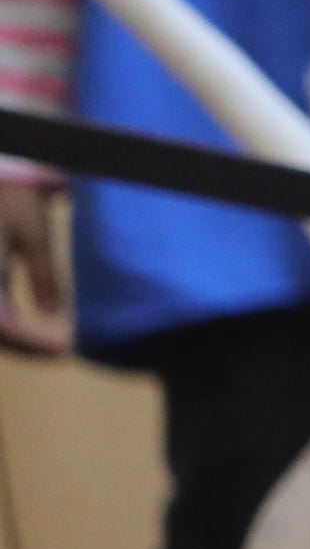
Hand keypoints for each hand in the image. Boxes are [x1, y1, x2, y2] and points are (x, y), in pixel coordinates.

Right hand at [0, 175, 64, 354]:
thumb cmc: (9, 196)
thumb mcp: (33, 232)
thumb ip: (45, 275)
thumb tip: (54, 315)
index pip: (3, 326)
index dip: (30, 344)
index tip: (63, 351)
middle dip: (23, 346)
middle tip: (58, 352)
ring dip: (12, 339)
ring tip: (47, 344)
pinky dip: (5, 324)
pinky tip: (25, 328)